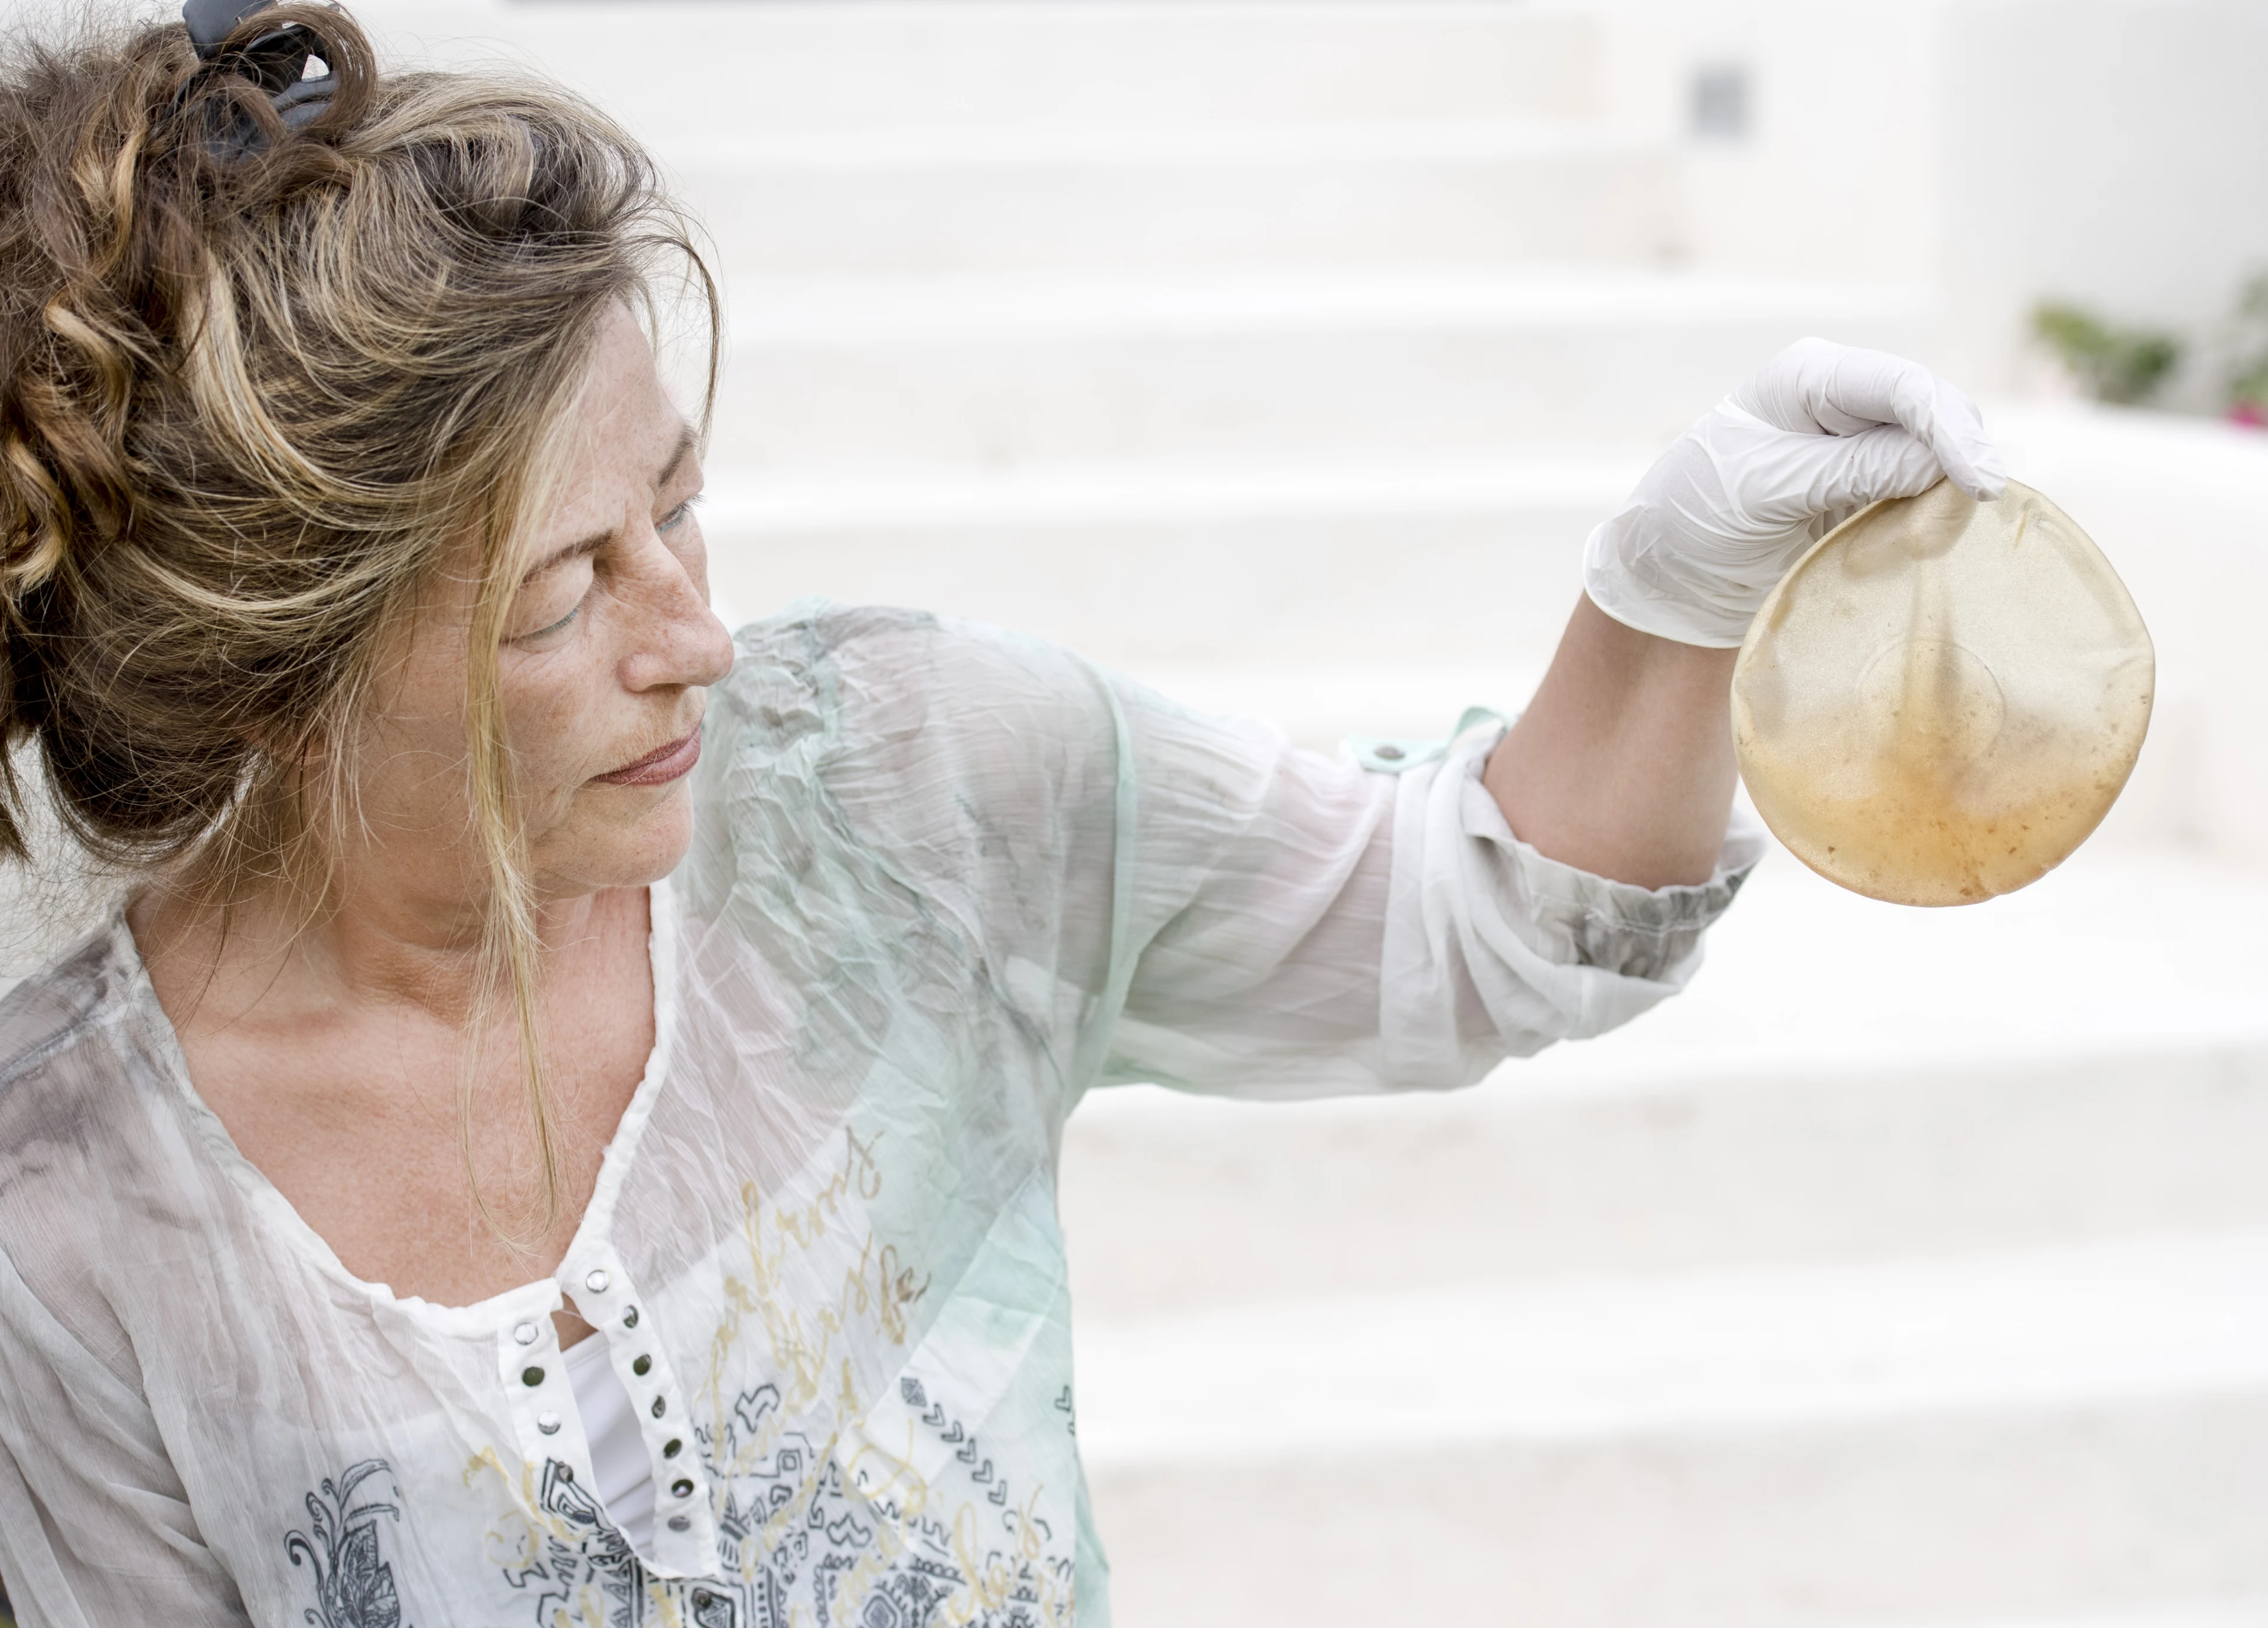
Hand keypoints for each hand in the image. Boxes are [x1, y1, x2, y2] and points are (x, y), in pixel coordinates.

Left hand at [1581, 337, 2008, 647]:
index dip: (1951, 432)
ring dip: (1945, 501)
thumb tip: (1938, 464)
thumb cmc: (1697, 518)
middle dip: (1956, 467)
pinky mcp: (1871, 492)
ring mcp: (1863, 446)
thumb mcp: (1763, 491)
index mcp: (1810, 376)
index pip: (1903, 388)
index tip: (1982, 485)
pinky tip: (1917, 549)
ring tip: (1924, 545)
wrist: (1670, 577)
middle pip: (1937, 417)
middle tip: (1947, 531)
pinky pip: (1923, 500)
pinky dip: (1927, 524)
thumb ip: (1849, 473)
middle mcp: (1846, 400)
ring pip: (1940, 461)